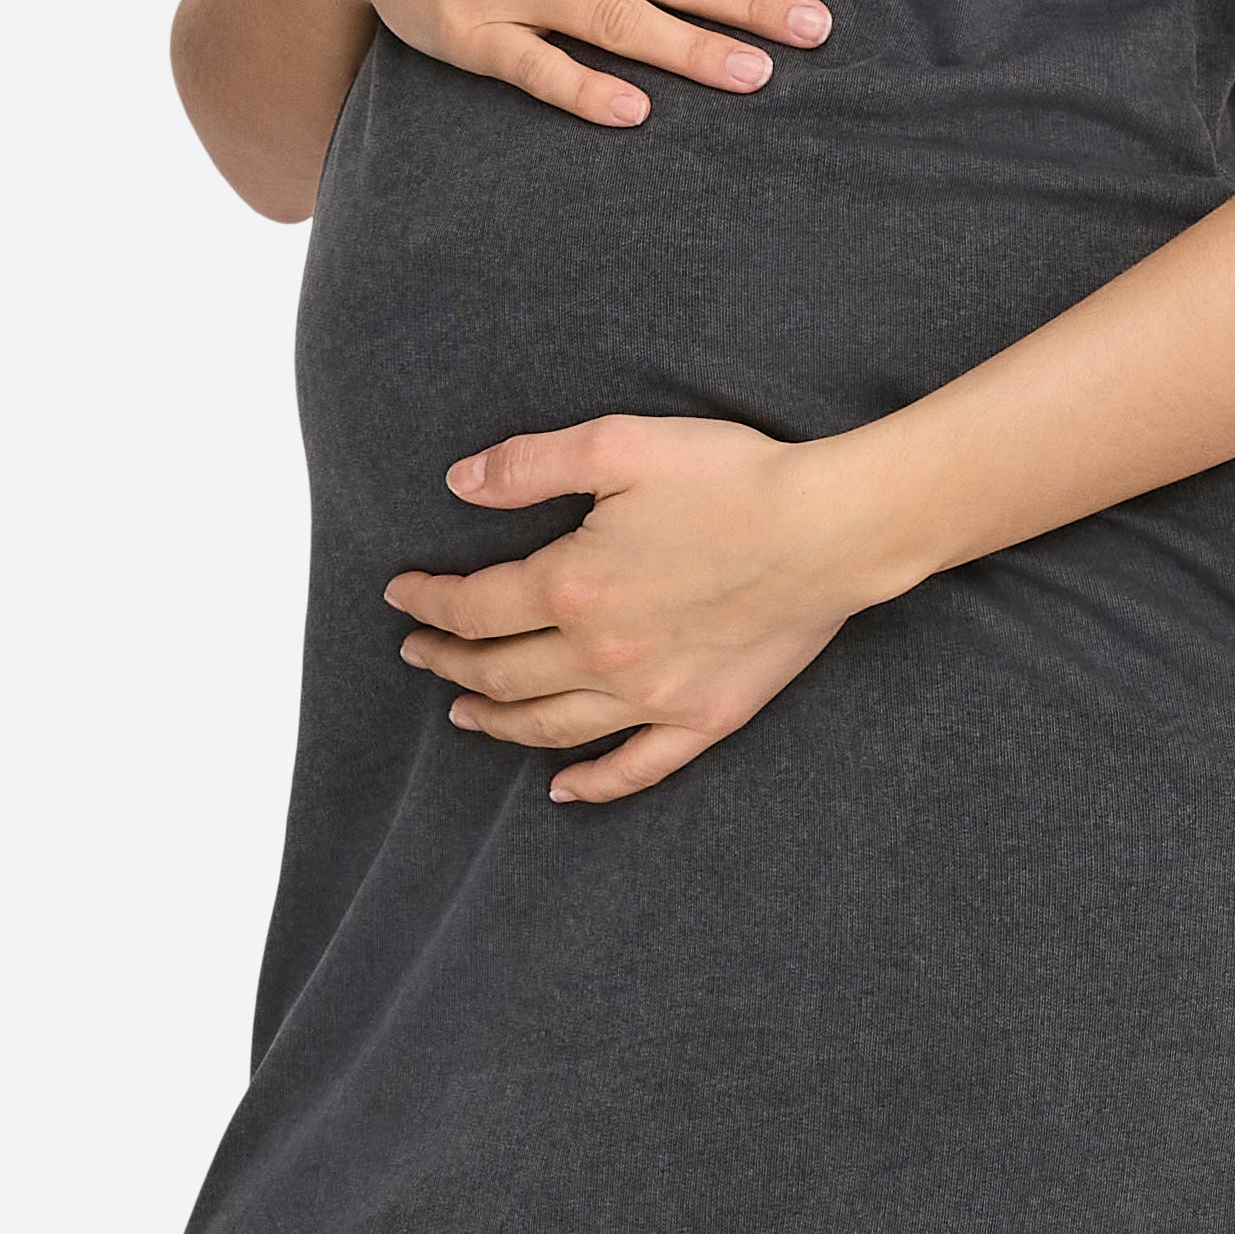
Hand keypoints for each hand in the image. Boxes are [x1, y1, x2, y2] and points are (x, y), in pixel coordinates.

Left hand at [387, 413, 908, 806]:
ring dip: (496, 723)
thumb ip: (531, 465)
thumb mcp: (620, 444)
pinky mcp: (704, 719)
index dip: (428, 603)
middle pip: (499, 673)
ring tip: (464, 715)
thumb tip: (459, 483)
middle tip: (419, 653)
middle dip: (447, 662)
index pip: (474, 607)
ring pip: (551, 726)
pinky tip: (561, 789)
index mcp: (573, 586)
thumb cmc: (733, 477)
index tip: (400, 596)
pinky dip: (592, 784)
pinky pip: (636, 767)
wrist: (834, 528)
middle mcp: (602, 655)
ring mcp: (652, 697)